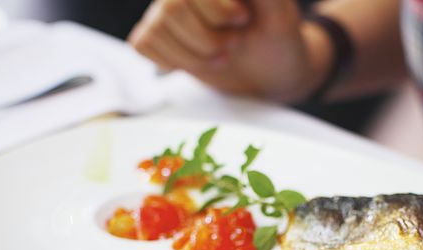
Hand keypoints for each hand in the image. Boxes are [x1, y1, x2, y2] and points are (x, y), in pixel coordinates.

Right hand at [129, 0, 331, 101]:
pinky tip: (195, 60)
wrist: (271, 71)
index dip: (217, 11)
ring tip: (220, 56)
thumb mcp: (280, 15)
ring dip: (193, 57)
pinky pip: (142, 43)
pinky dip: (170, 61)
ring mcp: (168, 8)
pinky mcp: (160, 33)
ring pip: (155, 29)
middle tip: (234, 44)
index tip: (243, 20)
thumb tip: (243, 0)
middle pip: (170, 9)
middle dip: (207, 40)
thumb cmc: (279, 40)